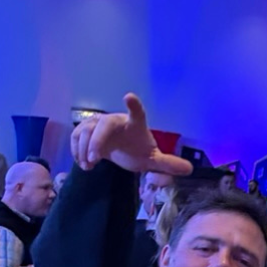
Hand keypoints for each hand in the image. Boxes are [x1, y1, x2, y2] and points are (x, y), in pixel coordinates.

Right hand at [70, 93, 193, 176]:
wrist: (122, 150)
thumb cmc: (137, 150)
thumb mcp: (152, 159)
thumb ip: (168, 163)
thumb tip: (190, 169)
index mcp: (135, 123)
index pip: (137, 112)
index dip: (133, 105)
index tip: (128, 97)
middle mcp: (115, 120)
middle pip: (103, 125)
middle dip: (96, 140)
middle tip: (94, 158)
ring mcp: (99, 124)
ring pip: (85, 130)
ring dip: (84, 149)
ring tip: (89, 165)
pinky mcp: (86, 131)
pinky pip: (76, 136)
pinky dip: (77, 150)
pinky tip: (85, 164)